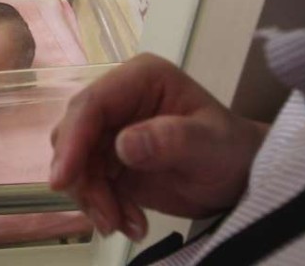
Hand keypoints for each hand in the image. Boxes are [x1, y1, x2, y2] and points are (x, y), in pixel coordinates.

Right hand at [49, 54, 267, 239]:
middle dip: (83, 178)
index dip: (73, 140)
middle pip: (74, 133)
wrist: (241, 178)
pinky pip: (88, 183)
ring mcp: (112, 129)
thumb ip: (172, 140)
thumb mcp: (211, 145)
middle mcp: (119, 99)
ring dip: (93, 198)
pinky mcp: (110, 160)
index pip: (93, 104)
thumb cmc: (233, 151)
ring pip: (76, 162)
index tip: (63, 180)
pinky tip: (131, 224)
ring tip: (125, 226)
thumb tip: (122, 144)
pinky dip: (103, 207)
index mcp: (140, 79)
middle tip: (107, 219)